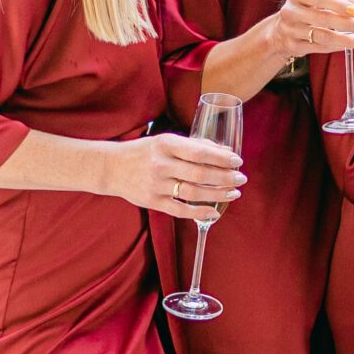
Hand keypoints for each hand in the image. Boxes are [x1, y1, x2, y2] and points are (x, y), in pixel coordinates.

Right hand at [107, 132, 245, 218]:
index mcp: (165, 144)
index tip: (237, 161)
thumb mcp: (166, 141)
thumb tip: (225, 152)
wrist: (111, 167)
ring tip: (234, 193)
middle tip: (241, 178)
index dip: (221, 158)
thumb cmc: (145, 151)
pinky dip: (200, 212)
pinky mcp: (152, 202)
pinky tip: (215, 212)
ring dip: (218, 194)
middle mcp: (160, 164)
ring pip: (193, 192)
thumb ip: (194, 145)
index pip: (199, 152)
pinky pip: (180, 210)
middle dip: (225, 177)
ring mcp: (156, 185)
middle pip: (199, 174)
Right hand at [276, 0, 353, 58]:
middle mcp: (291, 11)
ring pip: (321, 36)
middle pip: (322, 19)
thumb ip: (350, 3)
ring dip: (345, 39)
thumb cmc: (310, 9)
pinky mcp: (293, 46)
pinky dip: (337, 47)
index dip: (338, 4)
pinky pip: (319, 48)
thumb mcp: (325, 1)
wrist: (281, 30)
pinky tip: (349, 45)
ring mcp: (290, 30)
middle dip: (346, 23)